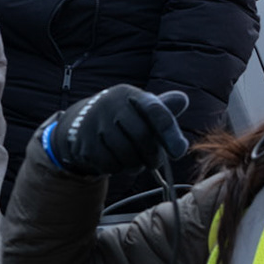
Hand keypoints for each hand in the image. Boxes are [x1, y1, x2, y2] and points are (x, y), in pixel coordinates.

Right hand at [45, 85, 189, 176]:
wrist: (82, 123)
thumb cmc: (123, 117)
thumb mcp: (141, 108)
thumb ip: (163, 109)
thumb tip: (182, 100)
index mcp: (129, 94)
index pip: (156, 111)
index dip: (170, 133)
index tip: (178, 152)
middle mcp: (110, 104)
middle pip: (142, 136)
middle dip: (153, 156)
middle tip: (155, 163)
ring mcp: (94, 123)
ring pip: (126, 154)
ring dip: (135, 165)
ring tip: (135, 162)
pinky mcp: (84, 142)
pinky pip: (109, 164)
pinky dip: (118, 168)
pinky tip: (117, 162)